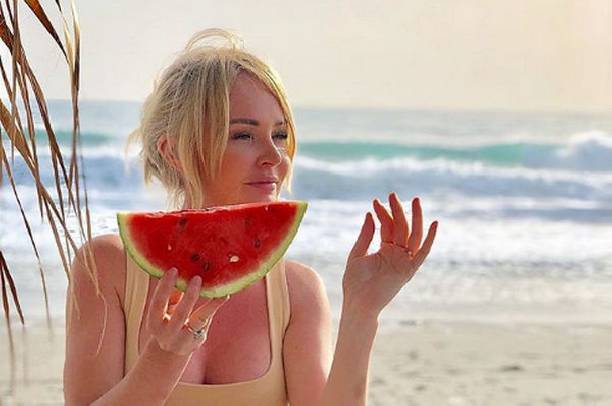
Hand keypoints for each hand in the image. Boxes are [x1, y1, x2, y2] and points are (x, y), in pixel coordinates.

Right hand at [145, 268, 227, 355]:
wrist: (170, 353)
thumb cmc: (168, 322)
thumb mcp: (166, 310)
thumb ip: (171, 295)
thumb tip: (180, 271)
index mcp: (154, 322)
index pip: (158, 303)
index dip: (164, 286)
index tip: (173, 269)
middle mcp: (167, 333)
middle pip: (179, 314)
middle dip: (188, 296)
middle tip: (197, 278)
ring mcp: (183, 339)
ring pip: (196, 319)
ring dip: (208, 303)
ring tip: (212, 286)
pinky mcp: (197, 339)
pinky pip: (207, 320)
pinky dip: (215, 306)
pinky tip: (223, 295)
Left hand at [342, 193, 437, 319]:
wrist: (358, 302)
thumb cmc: (354, 282)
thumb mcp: (357, 254)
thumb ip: (365, 235)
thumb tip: (369, 213)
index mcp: (385, 250)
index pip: (388, 226)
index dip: (383, 213)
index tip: (375, 202)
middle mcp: (397, 254)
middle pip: (401, 227)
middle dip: (398, 210)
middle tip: (392, 194)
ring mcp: (404, 261)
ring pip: (413, 235)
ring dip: (415, 218)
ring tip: (415, 200)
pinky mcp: (408, 270)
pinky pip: (422, 253)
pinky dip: (430, 239)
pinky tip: (434, 224)